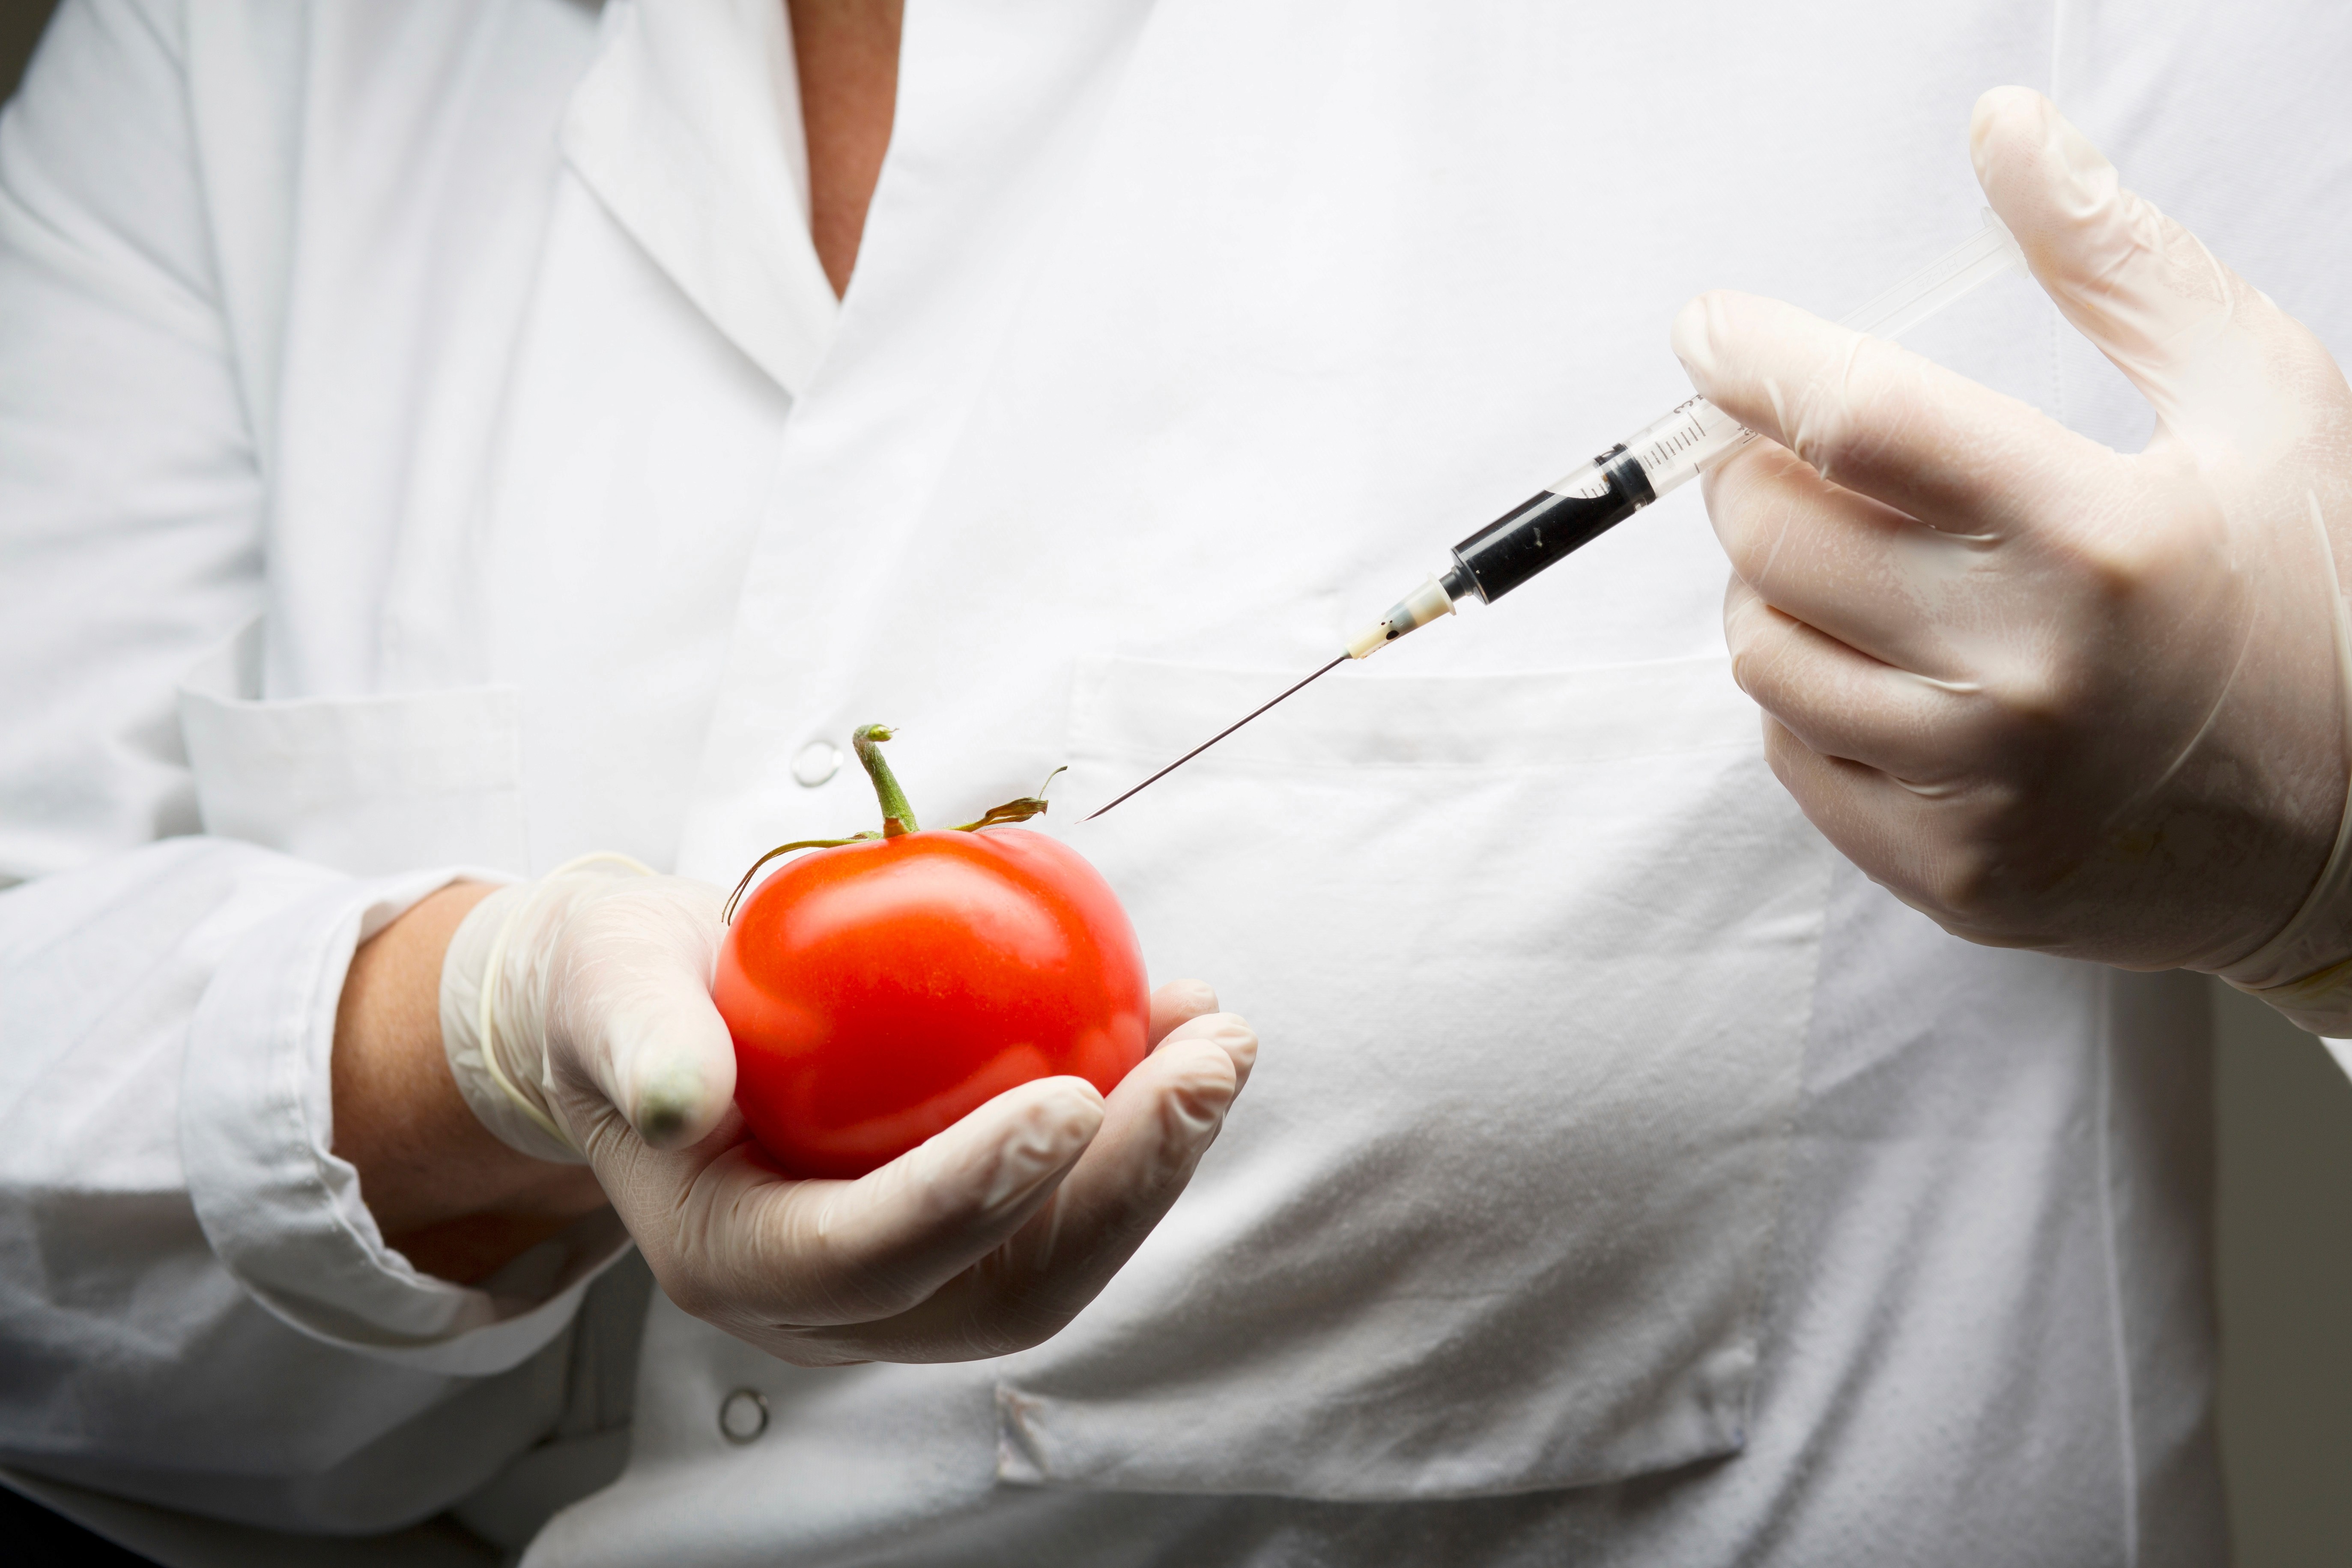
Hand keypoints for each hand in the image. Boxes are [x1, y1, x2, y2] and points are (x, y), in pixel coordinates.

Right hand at [443, 863, 1255, 1361]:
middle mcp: (827, 1300)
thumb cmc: (618, 992)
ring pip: (1058, 1259)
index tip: (1069, 1098)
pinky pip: (1067, 1205)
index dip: (968, 1193)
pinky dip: (1136, 1127)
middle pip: (1001, 1288)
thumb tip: (682, 1093)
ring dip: (1155, 1161)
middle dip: (1122, 1191)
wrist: (647, 1015)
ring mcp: (906, 1278)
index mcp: (730, 1258)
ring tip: (1217, 1039)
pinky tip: (1177, 1025)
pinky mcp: (962, 1231)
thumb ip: (637, 1037)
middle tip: (1207, 1064)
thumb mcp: (602, 988)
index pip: (862, 1255)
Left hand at [1673, 87, 2351, 1017]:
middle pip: (1776, 539)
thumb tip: (2006, 132)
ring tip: (1868, 573)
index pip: (1860, 424)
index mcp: (2100, 542)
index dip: (1755, 361)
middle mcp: (2028, 677)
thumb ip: (2118, 263)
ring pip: (1760, 650)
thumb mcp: (2254, 403)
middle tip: (1807, 461)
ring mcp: (1979, 791)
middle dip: (1761, 475)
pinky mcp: (1945, 873)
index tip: (1711, 332)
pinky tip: (1903, 677)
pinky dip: (1814, 697)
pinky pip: (1788, 751)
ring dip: (1778, 591)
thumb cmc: (2303, 597)